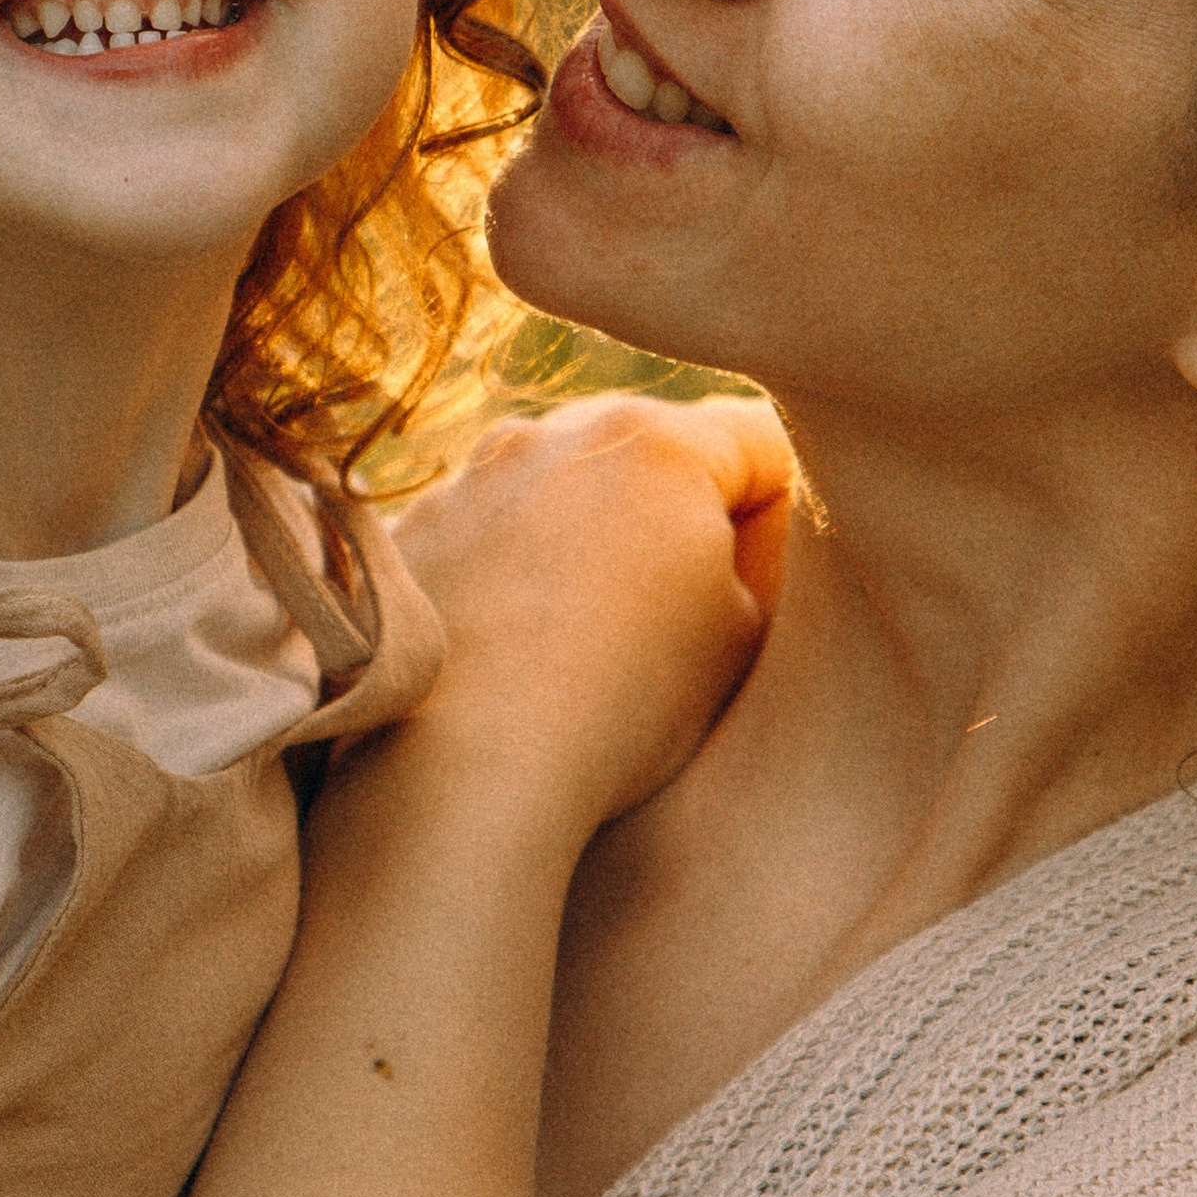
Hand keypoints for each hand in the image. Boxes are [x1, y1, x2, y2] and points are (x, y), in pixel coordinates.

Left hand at [383, 392, 792, 841]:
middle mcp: (552, 433)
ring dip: (586, 531)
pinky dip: (510, 565)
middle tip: (686, 602)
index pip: (758, 439)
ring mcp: (469, 477)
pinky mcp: (411, 529)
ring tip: (590, 628)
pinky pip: (487, 529)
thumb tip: (741, 535)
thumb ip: (756, 559)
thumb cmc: (625, 702)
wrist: (463, 763)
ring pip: (560, 485)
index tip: (778, 559)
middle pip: (649, 450)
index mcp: (655, 442)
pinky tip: (516, 638)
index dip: (785, 499)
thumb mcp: (741, 635)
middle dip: (677, 508)